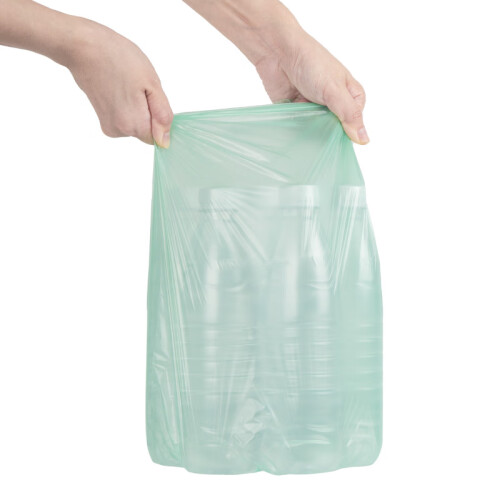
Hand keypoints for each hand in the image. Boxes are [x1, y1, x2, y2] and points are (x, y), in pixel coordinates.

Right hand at [66, 20, 172, 146]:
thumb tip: (165, 140)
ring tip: (127, 86)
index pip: (158, 137)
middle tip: (138, 87)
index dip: (159, 118)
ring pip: (136, 125)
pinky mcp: (103, 119)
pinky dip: (127, 106)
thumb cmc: (118, 58)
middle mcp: (119, 131)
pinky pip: (126, 119)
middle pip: (147, 131)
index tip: (150, 97)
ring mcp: (109, 126)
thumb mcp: (152, 83)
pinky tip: (119, 88)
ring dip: (138, 107)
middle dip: (149, 111)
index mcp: (133, 125)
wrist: (85, 47)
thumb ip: (162, 115)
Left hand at [256, 32, 367, 144]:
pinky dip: (297, 130)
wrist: (278, 52)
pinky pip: (300, 128)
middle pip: (335, 129)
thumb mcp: (335, 89)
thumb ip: (349, 114)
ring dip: (312, 133)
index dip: (347, 132)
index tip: (338, 137)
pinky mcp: (297, 111)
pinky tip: (294, 133)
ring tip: (307, 131)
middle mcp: (334, 102)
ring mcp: (315, 107)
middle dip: (328, 133)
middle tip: (320, 134)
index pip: (354, 123)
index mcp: (350, 95)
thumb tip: (364, 139)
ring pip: (317, 131)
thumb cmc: (311, 62)